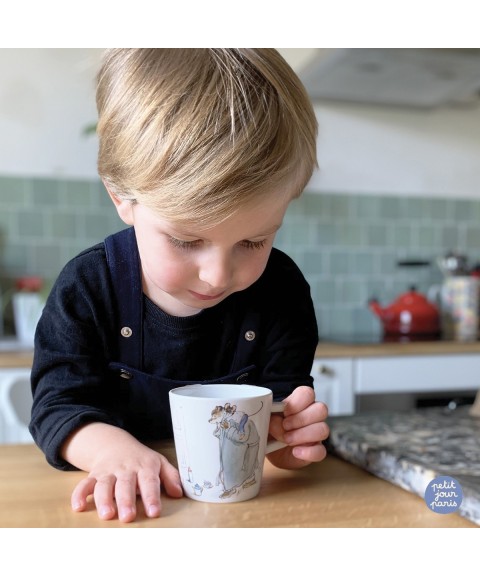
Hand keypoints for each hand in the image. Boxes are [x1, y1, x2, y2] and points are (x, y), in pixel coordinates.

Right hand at [64, 423, 182, 522]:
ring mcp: (108, 472)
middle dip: (126, 501)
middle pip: (125, 485)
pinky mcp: (93, 475)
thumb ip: (171, 477)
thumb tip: (179, 493)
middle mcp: (126, 469)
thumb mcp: (159, 463)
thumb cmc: (141, 459)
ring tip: (107, 515)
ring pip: (104, 485)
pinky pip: (84, 484)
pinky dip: (79, 494)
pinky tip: (78, 506)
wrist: (115, 443)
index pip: (149, 481)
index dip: (152, 497)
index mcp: (145, 466)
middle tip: (128, 517)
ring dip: (104, 500)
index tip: (154, 512)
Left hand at [267, 386, 328, 468]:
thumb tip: (275, 421)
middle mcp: (312, 417)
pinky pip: (321, 451)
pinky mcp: (316, 451)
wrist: (269, 448)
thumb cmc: (271, 429)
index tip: (284, 411)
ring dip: (302, 435)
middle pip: (321, 409)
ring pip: (324, 429)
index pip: (308, 393)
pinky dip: (307, 452)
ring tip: (286, 439)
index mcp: (300, 403)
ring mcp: (316, 434)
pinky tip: (295, 451)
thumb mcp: (267, 419)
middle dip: (301, 419)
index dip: (298, 401)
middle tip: (285, 426)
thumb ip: (270, 416)